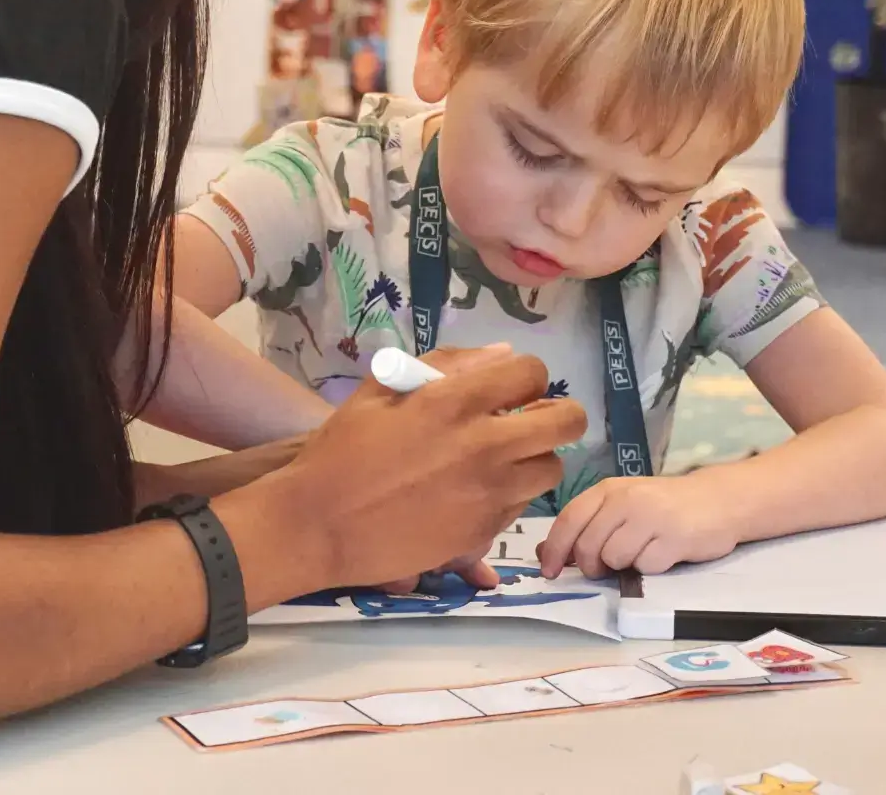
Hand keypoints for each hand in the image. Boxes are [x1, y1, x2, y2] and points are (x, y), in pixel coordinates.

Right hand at [269, 346, 582, 591]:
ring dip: (533, 459)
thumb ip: (445, 365)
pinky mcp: (485, 531)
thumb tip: (502, 354)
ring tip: (502, 462)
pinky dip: (508, 495)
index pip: (532, 373)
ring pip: (551, 468)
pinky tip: (474, 494)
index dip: (527, 377)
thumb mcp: (380, 389)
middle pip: (567, 422)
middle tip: (528, 421)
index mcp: (454, 402)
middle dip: (555, 415)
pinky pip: (521, 505)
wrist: (318, 525)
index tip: (511, 389)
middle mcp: (484, 445)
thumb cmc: (342, 451)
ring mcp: (489, 492)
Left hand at [536, 475, 740, 576]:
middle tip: (609, 565)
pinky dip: (651, 568)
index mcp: (608, 489)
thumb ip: (588, 526)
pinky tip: (664, 553)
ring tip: (643, 551)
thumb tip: (546, 553)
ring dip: (625, 565)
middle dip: (593, 565)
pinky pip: (645, 567)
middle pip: (588, 546)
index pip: (569, 519)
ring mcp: (651, 517)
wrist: (718, 500)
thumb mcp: (621, 506)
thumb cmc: (663, 506)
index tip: (549, 572)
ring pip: (615, 559)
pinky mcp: (675, 538)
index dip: (555, 549)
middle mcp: (626, 499)